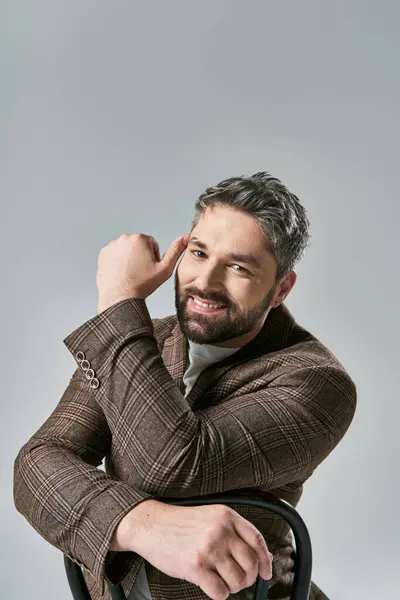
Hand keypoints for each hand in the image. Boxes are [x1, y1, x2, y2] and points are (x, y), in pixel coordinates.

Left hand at [96, 232, 189, 312]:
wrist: (120, 297)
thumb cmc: (142, 285)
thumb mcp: (165, 269)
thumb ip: (176, 251)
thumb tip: (186, 237)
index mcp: (140, 239)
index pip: (152, 244)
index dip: (153, 258)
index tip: (149, 269)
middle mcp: (125, 238)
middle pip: (139, 245)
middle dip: (141, 256)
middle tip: (140, 272)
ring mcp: (112, 245)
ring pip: (127, 250)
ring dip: (130, 258)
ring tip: (130, 274)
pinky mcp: (103, 253)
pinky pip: (115, 255)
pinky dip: (118, 262)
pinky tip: (121, 273)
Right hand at [112, 499, 272, 599]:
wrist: (151, 525)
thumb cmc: (180, 523)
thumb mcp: (211, 517)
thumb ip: (233, 532)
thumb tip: (259, 557)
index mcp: (226, 516)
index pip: (257, 540)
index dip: (266, 560)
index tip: (266, 571)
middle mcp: (220, 531)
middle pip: (251, 563)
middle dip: (249, 577)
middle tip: (239, 580)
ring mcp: (209, 549)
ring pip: (238, 580)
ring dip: (233, 587)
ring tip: (221, 581)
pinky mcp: (195, 567)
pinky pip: (220, 591)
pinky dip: (219, 594)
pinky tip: (211, 585)